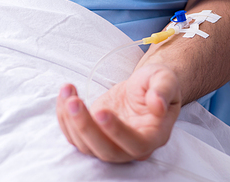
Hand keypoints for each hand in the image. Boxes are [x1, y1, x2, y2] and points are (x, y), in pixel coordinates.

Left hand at [56, 64, 181, 161]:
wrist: (145, 87)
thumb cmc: (157, 82)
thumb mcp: (165, 78)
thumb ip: (163, 89)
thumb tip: (158, 104)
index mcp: (155, 135)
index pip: (136, 143)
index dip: (117, 132)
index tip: (100, 111)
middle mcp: (132, 147)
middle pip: (106, 151)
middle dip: (86, 128)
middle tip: (74, 102)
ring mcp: (111, 144)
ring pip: (86, 146)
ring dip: (71, 121)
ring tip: (68, 92)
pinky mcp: (94, 136)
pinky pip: (75, 136)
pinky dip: (64, 117)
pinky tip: (66, 94)